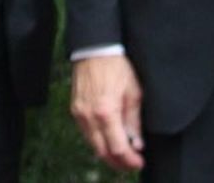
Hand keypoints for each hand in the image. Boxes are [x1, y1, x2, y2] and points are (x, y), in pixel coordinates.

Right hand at [71, 54, 145, 170]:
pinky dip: (98, 142)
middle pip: (103, 152)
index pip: (118, 148)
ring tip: (122, 155)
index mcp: (106, 112)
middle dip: (119, 163)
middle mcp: (89, 116)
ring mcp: (79, 114)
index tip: (139, 162)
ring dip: (108, 154)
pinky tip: (108, 141)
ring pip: (93, 145)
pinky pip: (86, 134)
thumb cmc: (116, 66)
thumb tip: (137, 143)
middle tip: (132, 164)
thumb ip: (134, 121)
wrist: (95, 48)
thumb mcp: (133, 92)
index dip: (130, 160)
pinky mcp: (74, 110)